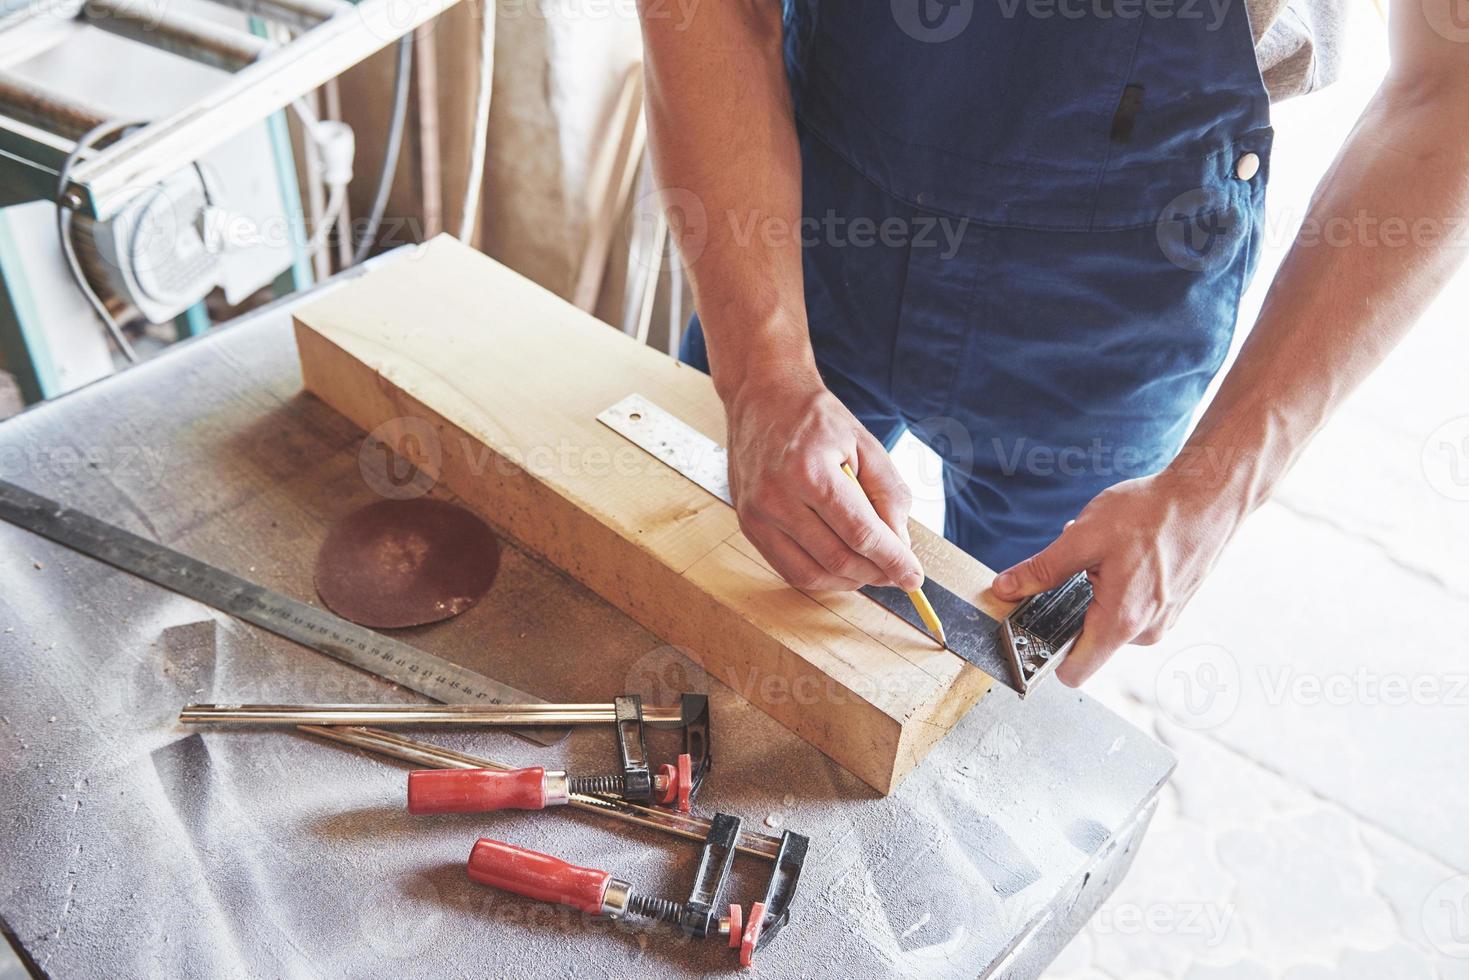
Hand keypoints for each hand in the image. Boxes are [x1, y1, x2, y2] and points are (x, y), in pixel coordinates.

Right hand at [724, 369, 923, 592]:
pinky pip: (788, 569)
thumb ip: (888, 494)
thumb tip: (899, 544)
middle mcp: (776, 498)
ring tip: (871, 569)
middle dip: (875, 573)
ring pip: (811, 574)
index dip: (892, 560)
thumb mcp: (865, 444)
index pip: (859, 532)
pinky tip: (841, 566)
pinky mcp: (748, 526)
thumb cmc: (814, 418)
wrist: (761, 397)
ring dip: (849, 581)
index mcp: (809, 471)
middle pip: (837, 559)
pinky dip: (821, 576)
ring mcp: (756, 515)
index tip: (914, 577)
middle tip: (897, 571)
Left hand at [991, 468, 1240, 685]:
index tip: (1029, 632)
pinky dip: (1119, 585)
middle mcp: (1145, 631)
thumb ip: (1041, 570)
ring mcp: (1162, 620)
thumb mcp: (1082, 537)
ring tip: (1107, 552)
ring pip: (1109, 619)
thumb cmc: (1153, 513)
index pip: (1074, 672)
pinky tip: (1125, 552)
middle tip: (1078, 568)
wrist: (1209, 495)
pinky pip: (1131, 607)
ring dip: (1096, 590)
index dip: (1044, 657)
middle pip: (1088, 641)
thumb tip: (1005, 588)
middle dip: (1071, 607)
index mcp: (1120, 622)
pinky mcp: (1171, 606)